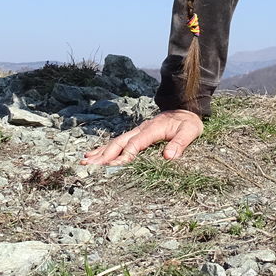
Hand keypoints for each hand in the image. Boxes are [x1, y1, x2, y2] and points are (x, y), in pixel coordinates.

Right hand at [79, 110, 203, 165]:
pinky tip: (93, 154)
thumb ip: (180, 143)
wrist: (185, 107)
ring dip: (100, 152)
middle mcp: (141, 129)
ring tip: (84, 161)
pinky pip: (118, 141)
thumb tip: (169, 156)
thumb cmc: (188, 122)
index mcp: (152, 129)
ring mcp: (137, 130)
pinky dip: (104, 148)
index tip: (113, 167)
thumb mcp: (190, 131)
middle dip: (104, 156)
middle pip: (119, 143)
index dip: (124, 156)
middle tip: (89, 167)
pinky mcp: (136, 133)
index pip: (134, 145)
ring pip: (115, 142)